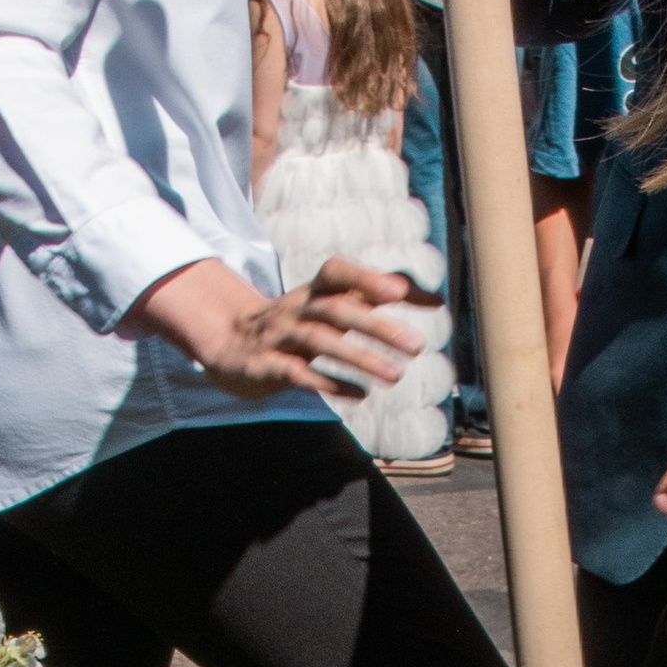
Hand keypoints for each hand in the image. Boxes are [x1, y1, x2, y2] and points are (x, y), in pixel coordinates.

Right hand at [124, 255, 424, 402]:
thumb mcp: (333, 307)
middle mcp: (296, 309)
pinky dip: (329, 383)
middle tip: (417, 346)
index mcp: (312, 291)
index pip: (336, 272)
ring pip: (319, 342)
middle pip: (335, 310)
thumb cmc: (297, 324)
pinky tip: (360, 395)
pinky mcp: (264, 366)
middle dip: (376, 327)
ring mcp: (278, 337)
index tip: (399, 292)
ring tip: (396, 376)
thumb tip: (437, 299)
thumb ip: (380, 300)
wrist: (228, 343)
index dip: (365, 278)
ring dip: (359, 358)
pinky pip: (297, 373)